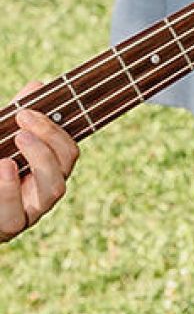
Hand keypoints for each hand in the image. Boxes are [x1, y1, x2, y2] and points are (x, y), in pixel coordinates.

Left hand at [1, 104, 77, 238]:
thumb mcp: (0, 138)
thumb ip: (16, 116)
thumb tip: (38, 86)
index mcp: (45, 171)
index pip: (68, 152)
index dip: (55, 131)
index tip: (27, 111)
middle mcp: (42, 193)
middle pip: (65, 168)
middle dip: (48, 143)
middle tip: (23, 124)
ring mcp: (28, 213)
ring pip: (53, 191)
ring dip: (39, 162)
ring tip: (15, 144)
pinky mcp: (7, 227)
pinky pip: (15, 215)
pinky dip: (8, 190)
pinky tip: (2, 167)